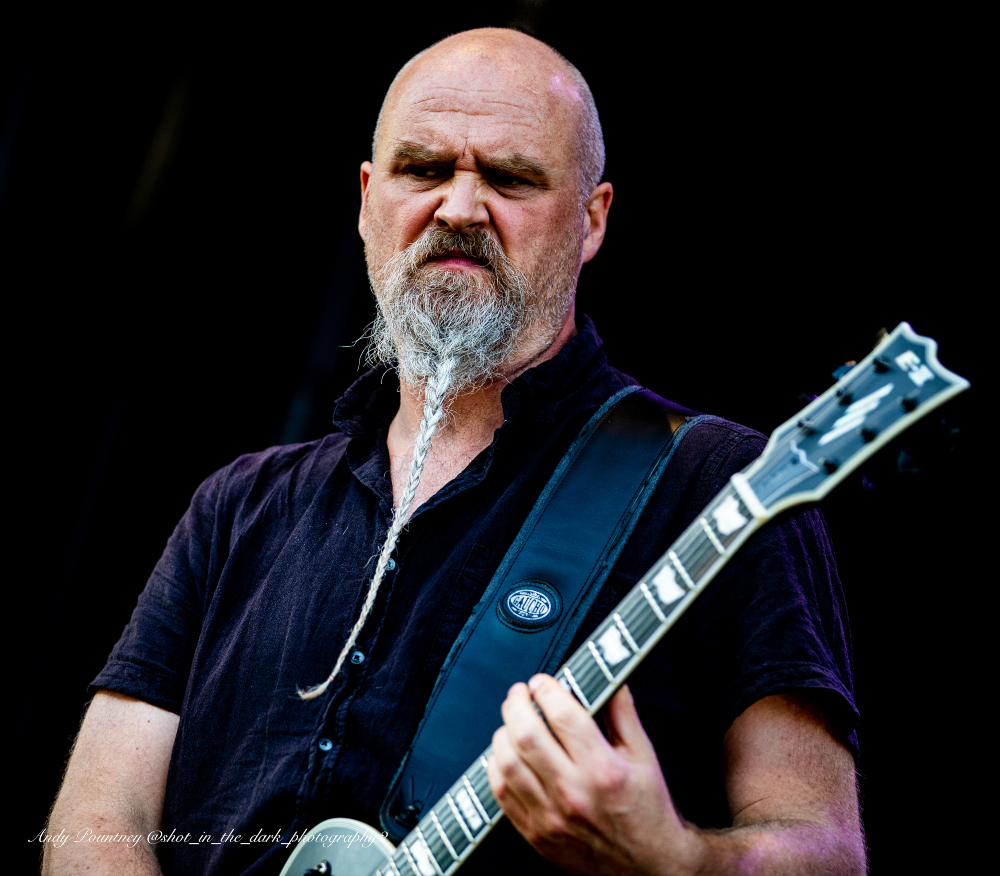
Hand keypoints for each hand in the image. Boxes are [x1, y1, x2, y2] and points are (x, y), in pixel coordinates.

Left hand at [486, 674, 700, 874]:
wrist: (648, 868)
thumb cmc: (648, 812)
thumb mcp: (644, 757)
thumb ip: (623, 713)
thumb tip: (610, 679)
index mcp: (604, 769)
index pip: (563, 716)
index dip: (547, 690)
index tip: (542, 681)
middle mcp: (574, 792)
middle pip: (526, 734)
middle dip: (517, 703)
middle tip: (520, 693)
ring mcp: (551, 815)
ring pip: (507, 762)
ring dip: (503, 732)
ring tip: (512, 721)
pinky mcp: (535, 833)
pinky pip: (501, 793)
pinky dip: (496, 765)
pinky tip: (506, 753)